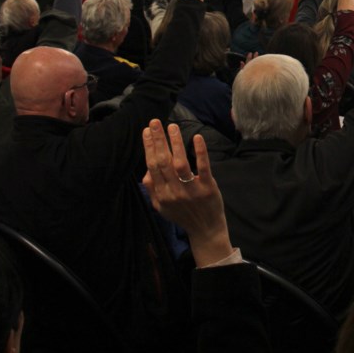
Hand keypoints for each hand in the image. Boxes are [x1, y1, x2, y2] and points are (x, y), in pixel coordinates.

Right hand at [141, 120, 231, 266]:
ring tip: (172, 126)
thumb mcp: (162, 207)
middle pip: (163, 162)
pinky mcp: (207, 188)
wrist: (205, 231)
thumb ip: (152, 190)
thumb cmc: (183, 216)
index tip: (147, 131)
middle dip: (158, 140)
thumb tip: (146, 171)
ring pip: (180, 163)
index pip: (152, 166)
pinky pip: (203, 168)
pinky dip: (200, 152)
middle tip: (155, 122)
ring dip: (175, 143)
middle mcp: (174, 192)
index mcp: (161, 195)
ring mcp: (191, 190)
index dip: (149, 147)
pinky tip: (197, 137)